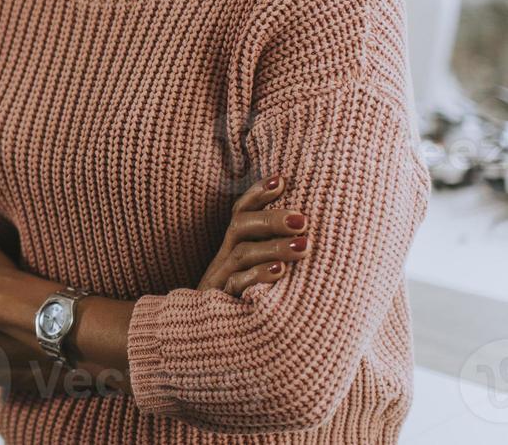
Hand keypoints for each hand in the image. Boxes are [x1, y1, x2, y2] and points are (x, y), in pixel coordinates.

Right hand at [198, 173, 310, 295]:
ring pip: (242, 253)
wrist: (209, 347)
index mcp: (235, 247)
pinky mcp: (220, 304)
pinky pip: (236, 286)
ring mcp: (221, 280)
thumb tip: (315, 234)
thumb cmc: (248, 307)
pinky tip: (281, 274)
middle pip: (240, 226)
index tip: (283, 178)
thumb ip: (277, 255)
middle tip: (304, 219)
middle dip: (272, 218)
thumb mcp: (260, 276)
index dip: (259, 193)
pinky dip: (258, 276)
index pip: (242, 212)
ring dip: (274, 247)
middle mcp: (225, 259)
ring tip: (305, 246)